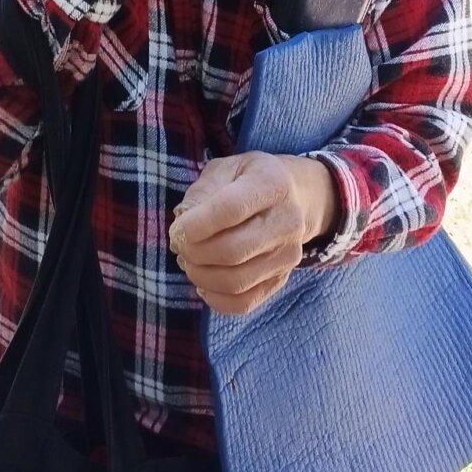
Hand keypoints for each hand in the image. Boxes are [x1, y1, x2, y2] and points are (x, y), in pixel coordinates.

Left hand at [167, 152, 338, 315]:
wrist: (294, 196)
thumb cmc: (249, 179)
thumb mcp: (225, 168)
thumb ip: (203, 191)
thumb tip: (183, 222)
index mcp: (272, 184)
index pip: (231, 209)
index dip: (197, 224)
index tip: (177, 230)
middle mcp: (287, 221)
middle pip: (233, 251)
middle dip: (194, 253)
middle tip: (179, 244)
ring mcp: (288, 255)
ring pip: (237, 282)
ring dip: (201, 276)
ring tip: (188, 261)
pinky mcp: (281, 279)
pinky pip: (245, 302)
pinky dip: (216, 299)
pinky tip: (203, 282)